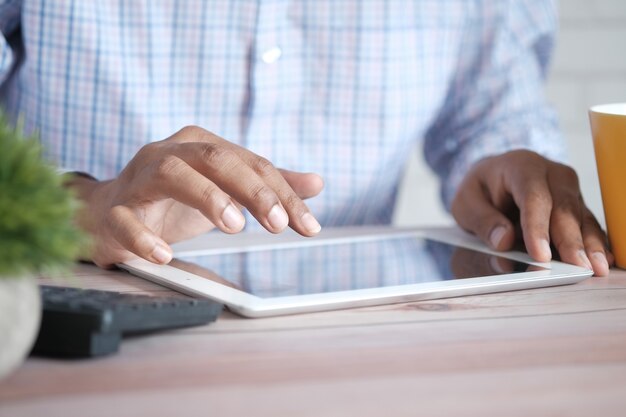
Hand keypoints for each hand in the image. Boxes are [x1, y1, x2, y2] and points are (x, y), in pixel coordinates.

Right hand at [70, 126, 323, 267]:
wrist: (108, 212)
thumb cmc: (173, 199)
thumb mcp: (225, 189)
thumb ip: (268, 185)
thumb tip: (316, 183)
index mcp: (201, 146)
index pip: (250, 164)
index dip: (283, 193)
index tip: (308, 225)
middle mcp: (170, 153)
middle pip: (215, 159)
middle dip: (252, 189)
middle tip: (278, 223)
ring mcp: (139, 179)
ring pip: (171, 174)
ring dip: (207, 197)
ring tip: (233, 225)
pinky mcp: (115, 209)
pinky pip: (126, 218)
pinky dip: (144, 236)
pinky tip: (165, 254)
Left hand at [451, 150, 611, 275]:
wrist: (493, 176)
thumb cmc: (481, 189)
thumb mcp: (466, 202)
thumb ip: (482, 220)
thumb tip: (503, 240)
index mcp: (521, 166)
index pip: (533, 197)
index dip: (538, 227)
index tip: (539, 254)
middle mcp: (551, 174)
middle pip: (564, 207)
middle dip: (570, 240)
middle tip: (576, 267)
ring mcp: (567, 189)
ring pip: (582, 217)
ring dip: (590, 244)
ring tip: (597, 268)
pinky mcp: (576, 205)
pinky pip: (588, 224)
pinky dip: (595, 242)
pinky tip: (605, 260)